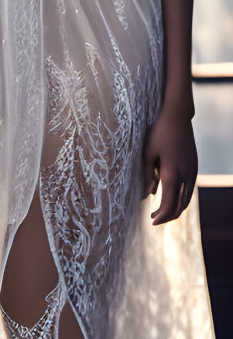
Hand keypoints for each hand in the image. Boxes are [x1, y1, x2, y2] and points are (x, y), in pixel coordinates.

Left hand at [141, 105, 197, 224]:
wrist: (178, 118)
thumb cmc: (159, 133)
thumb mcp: (147, 154)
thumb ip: (146, 176)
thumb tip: (144, 195)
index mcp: (172, 173)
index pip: (168, 204)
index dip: (161, 216)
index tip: (152, 221)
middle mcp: (185, 175)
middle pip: (179, 206)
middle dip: (167, 216)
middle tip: (154, 219)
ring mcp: (192, 172)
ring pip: (186, 199)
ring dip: (175, 208)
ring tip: (161, 212)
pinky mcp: (194, 168)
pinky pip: (188, 190)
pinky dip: (180, 198)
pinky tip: (169, 197)